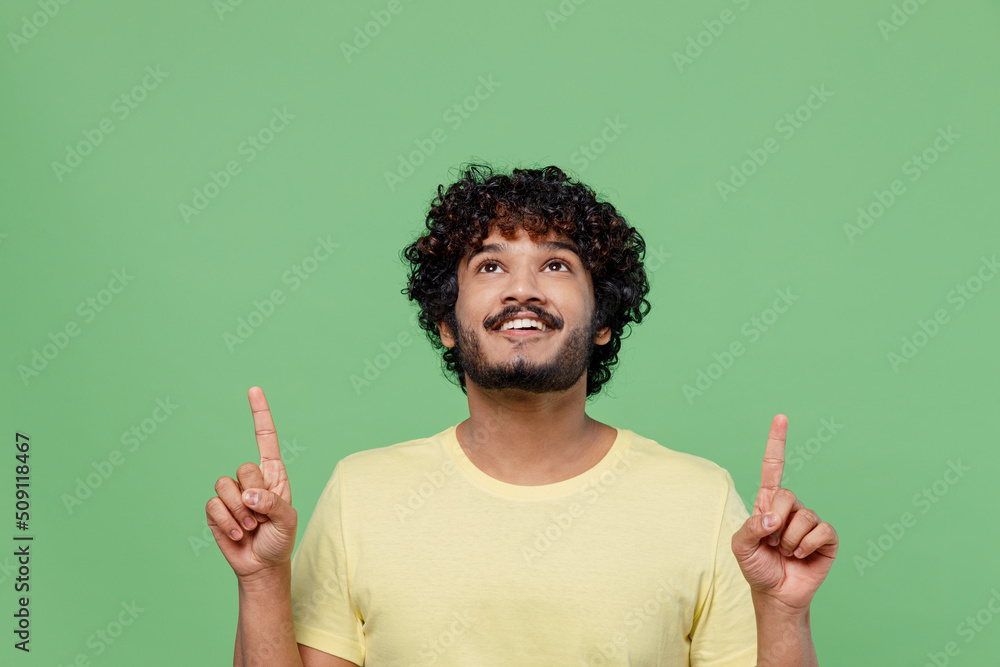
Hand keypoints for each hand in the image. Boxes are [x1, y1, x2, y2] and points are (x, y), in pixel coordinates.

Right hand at [206, 386, 296, 579]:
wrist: (262, 565)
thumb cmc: (280, 539)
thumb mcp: (287, 520)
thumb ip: (272, 503)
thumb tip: (248, 493)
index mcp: (273, 474)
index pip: (265, 438)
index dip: (260, 414)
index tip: (254, 389)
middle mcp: (251, 479)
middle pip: (243, 468)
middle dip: (253, 495)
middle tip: (262, 516)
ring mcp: (231, 494)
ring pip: (224, 485)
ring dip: (239, 512)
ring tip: (252, 526)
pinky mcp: (215, 510)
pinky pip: (213, 506)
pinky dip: (227, 523)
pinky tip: (239, 534)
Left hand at [731, 414, 837, 611]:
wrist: (776, 595)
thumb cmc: (756, 567)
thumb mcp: (741, 547)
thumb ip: (749, 528)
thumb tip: (772, 518)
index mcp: (768, 504)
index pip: (773, 468)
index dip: (777, 443)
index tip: (781, 417)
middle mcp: (790, 508)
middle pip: (786, 495)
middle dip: (775, 521)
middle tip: (772, 542)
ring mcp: (810, 522)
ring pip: (803, 516)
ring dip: (790, 539)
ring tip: (786, 552)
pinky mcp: (826, 538)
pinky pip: (821, 531)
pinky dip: (807, 545)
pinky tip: (801, 556)